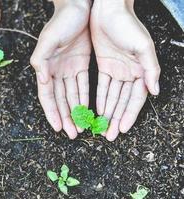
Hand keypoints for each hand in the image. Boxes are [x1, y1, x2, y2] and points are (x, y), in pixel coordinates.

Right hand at [31, 0, 91, 138]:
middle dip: (66, 117)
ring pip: (72, 95)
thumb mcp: (48, 40)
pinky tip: (88, 109)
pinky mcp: (81, 63)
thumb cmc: (61, 22)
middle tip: (72, 134)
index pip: (47, 96)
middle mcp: (56, 71)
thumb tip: (42, 81)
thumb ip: (41, 60)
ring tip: (81, 126)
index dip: (52, 112)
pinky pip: (83, 85)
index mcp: (45, 68)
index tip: (58, 128)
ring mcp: (69, 68)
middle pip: (60, 99)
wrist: (78, 6)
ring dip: (76, 111)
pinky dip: (84, 97)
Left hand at [91, 0, 160, 140]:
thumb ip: (150, 69)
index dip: (130, 114)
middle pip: (122, 101)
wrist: (107, 10)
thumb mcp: (142, 46)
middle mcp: (129, 73)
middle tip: (109, 134)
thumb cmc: (127, 24)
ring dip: (107, 111)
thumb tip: (155, 91)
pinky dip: (99, 98)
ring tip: (101, 126)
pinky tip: (96, 109)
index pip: (135, 99)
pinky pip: (101, 86)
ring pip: (111, 96)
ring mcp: (116, 70)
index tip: (123, 129)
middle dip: (116, 118)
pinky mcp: (103, 65)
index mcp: (141, 70)